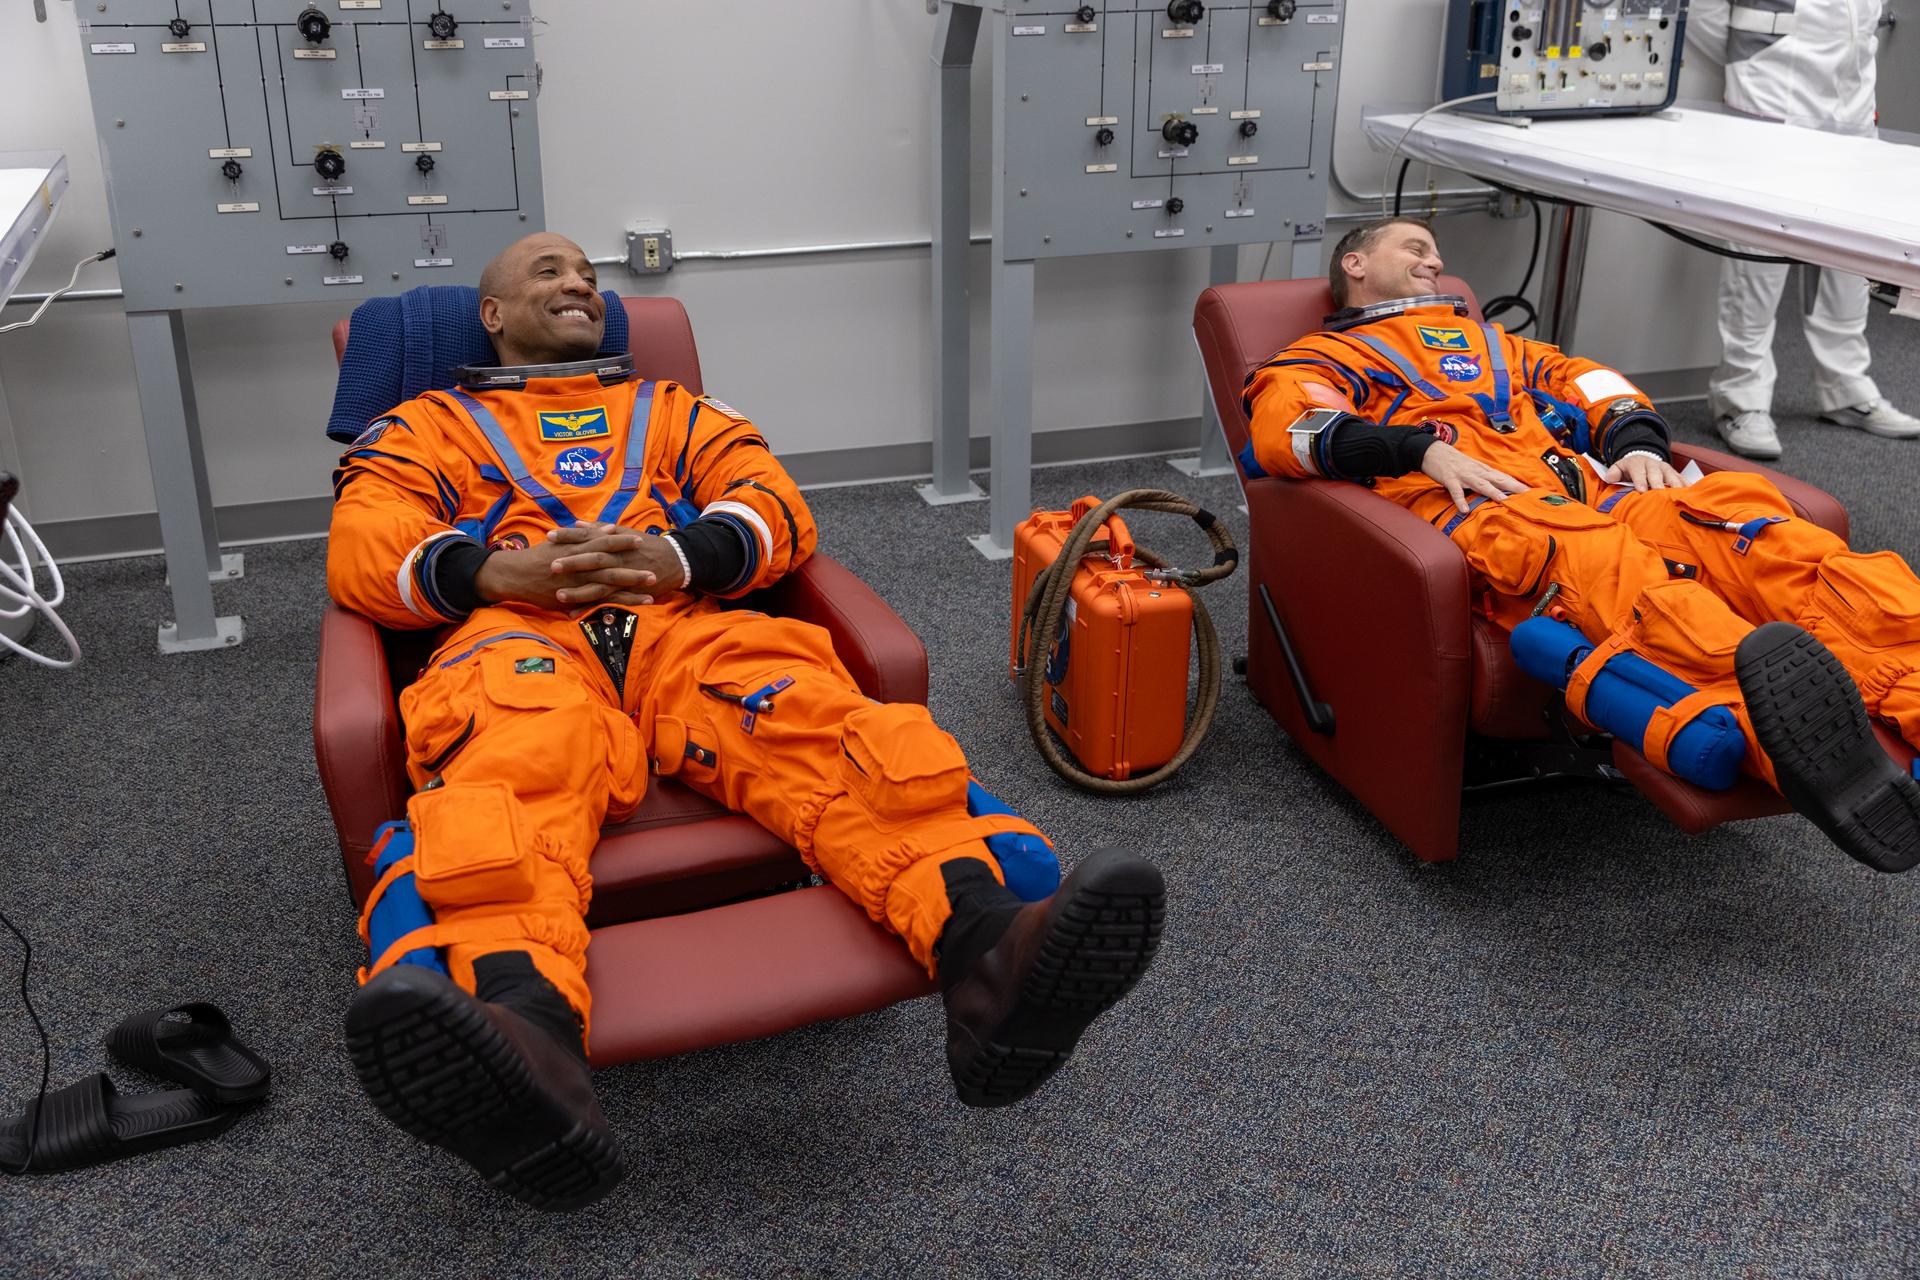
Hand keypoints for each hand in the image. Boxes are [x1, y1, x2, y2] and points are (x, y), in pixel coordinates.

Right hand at [471, 523, 672, 610]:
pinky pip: (597, 602)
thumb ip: (577, 536)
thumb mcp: (557, 542)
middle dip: (634, 566)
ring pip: (609, 585)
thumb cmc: (536, 557)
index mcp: (575, 548)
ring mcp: (576, 582)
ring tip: (652, 589)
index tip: (640, 539)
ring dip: (631, 587)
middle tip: (656, 566)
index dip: (622, 541)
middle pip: (611, 564)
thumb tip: (592, 526)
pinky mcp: (573, 597)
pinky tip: (630, 607)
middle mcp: (578, 564)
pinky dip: (615, 604)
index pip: (603, 542)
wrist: (515, 574)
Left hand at [544, 522, 686, 604]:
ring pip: (598, 584)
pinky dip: (591, 608)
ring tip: (558, 595)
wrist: (675, 560)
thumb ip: (599, 529)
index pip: (587, 536)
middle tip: (551, 565)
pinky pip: (608, 601)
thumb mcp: (624, 532)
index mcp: (613, 541)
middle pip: (592, 559)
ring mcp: (623, 576)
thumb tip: (578, 524)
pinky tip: (574, 614)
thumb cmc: (646, 545)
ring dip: (578, 591)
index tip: (549, 535)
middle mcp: (617, 558)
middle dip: (572, 563)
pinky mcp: (628, 591)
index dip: (568, 536)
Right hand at [1419, 441, 1530, 513]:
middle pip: (1498, 479)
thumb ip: (1484, 478)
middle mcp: (1477, 472)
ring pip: (1481, 484)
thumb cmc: (1453, 462)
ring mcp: (1463, 475)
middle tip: (1527, 495)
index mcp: (1483, 470)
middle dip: (1513, 487)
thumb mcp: (1472, 468)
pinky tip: (1464, 510)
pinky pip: (1456, 491)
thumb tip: (1498, 488)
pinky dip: (1460, 500)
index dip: (1518, 484)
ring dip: (1493, 492)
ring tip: (1504, 500)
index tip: (1532, 492)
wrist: (1433, 451)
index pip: (1504, 477)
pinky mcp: (1449, 479)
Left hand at [1603, 453, 1685, 491]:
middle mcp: (1653, 464)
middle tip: (1660, 492)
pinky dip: (1686, 485)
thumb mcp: (1619, 467)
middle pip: (1656, 473)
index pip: (1638, 471)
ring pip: (1671, 475)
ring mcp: (1665, 468)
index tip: (1642, 490)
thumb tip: (1610, 478)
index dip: (1640, 480)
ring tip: (1678, 494)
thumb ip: (1613, 472)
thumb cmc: (1629, 469)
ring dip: (1675, 484)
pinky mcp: (1675, 473)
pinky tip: (1690, 493)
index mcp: (1638, 463)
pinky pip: (1682, 478)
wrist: (1641, 460)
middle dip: (1658, 482)